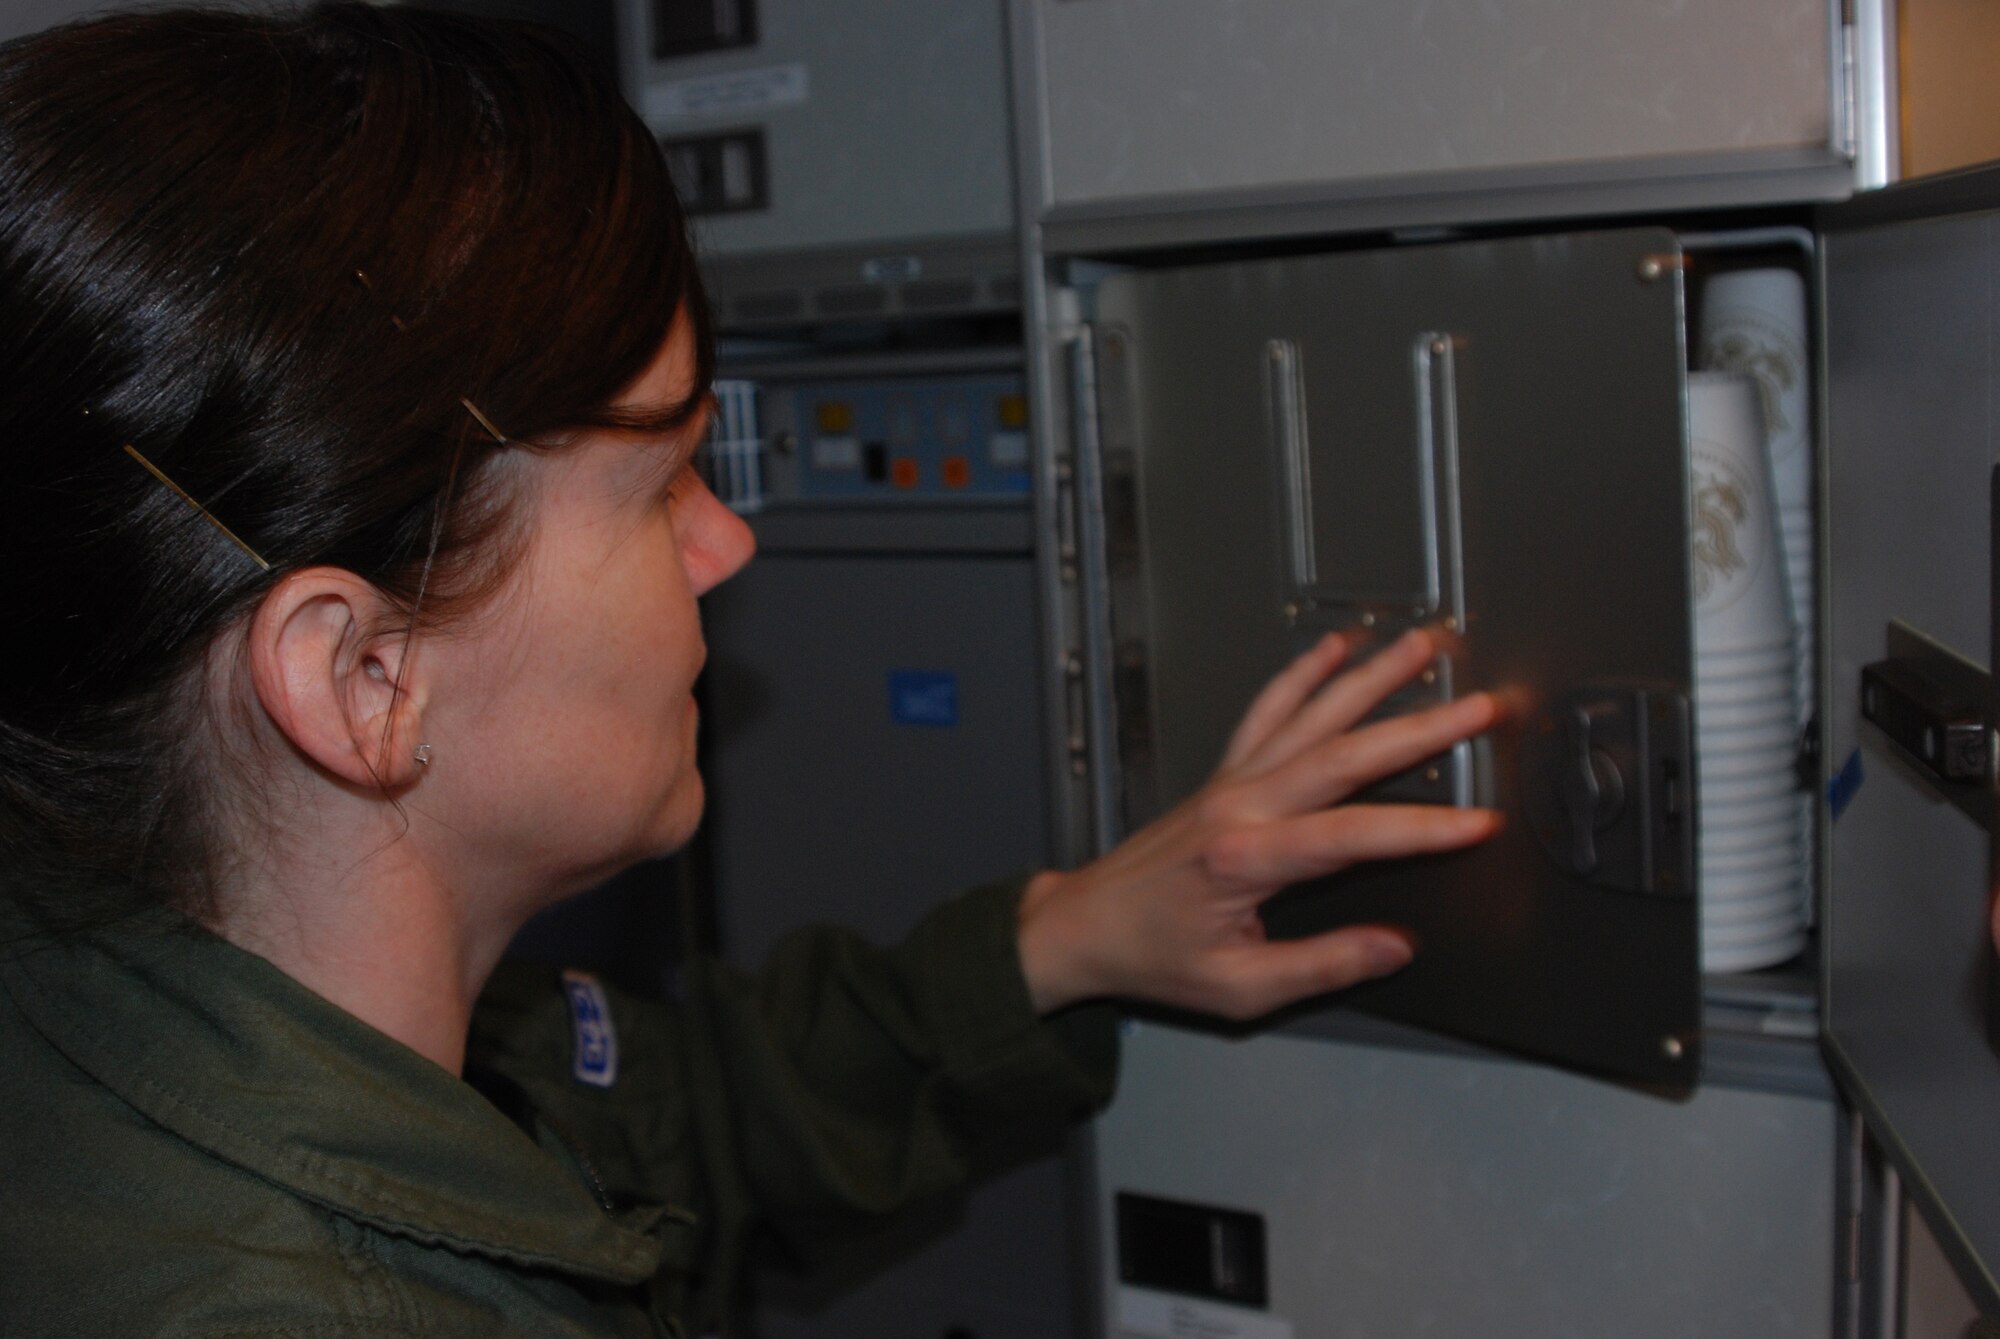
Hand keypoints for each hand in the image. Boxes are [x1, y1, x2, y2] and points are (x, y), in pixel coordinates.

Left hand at [1016, 628, 1499, 1018]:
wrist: (1085, 927)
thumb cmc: (1153, 957)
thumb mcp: (1238, 988)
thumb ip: (1322, 965)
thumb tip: (1394, 949)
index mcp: (1246, 860)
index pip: (1355, 837)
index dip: (1424, 830)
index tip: (1477, 822)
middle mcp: (1240, 807)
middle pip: (1344, 755)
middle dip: (1419, 729)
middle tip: (1477, 709)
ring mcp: (1231, 783)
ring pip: (1311, 717)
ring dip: (1370, 679)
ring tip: (1422, 648)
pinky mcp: (1222, 776)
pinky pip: (1266, 712)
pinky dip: (1300, 676)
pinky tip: (1333, 649)